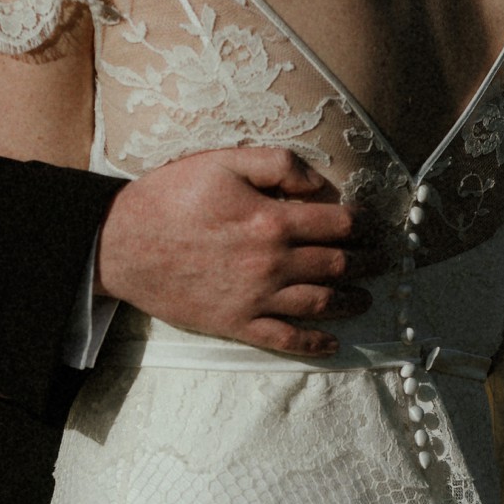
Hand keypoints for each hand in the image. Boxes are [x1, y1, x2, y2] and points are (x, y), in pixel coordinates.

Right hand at [95, 148, 373, 357]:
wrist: (121, 243)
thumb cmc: (170, 196)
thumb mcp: (224, 160)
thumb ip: (279, 165)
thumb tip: (321, 185)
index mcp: (273, 219)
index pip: (338, 224)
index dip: (362, 225)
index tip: (372, 226)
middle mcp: (272, 262)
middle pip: (337, 265)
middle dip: (367, 263)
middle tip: (382, 262)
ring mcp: (256, 297)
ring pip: (320, 304)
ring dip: (351, 301)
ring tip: (367, 298)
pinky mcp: (236, 323)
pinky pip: (286, 340)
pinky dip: (315, 343)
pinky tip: (333, 342)